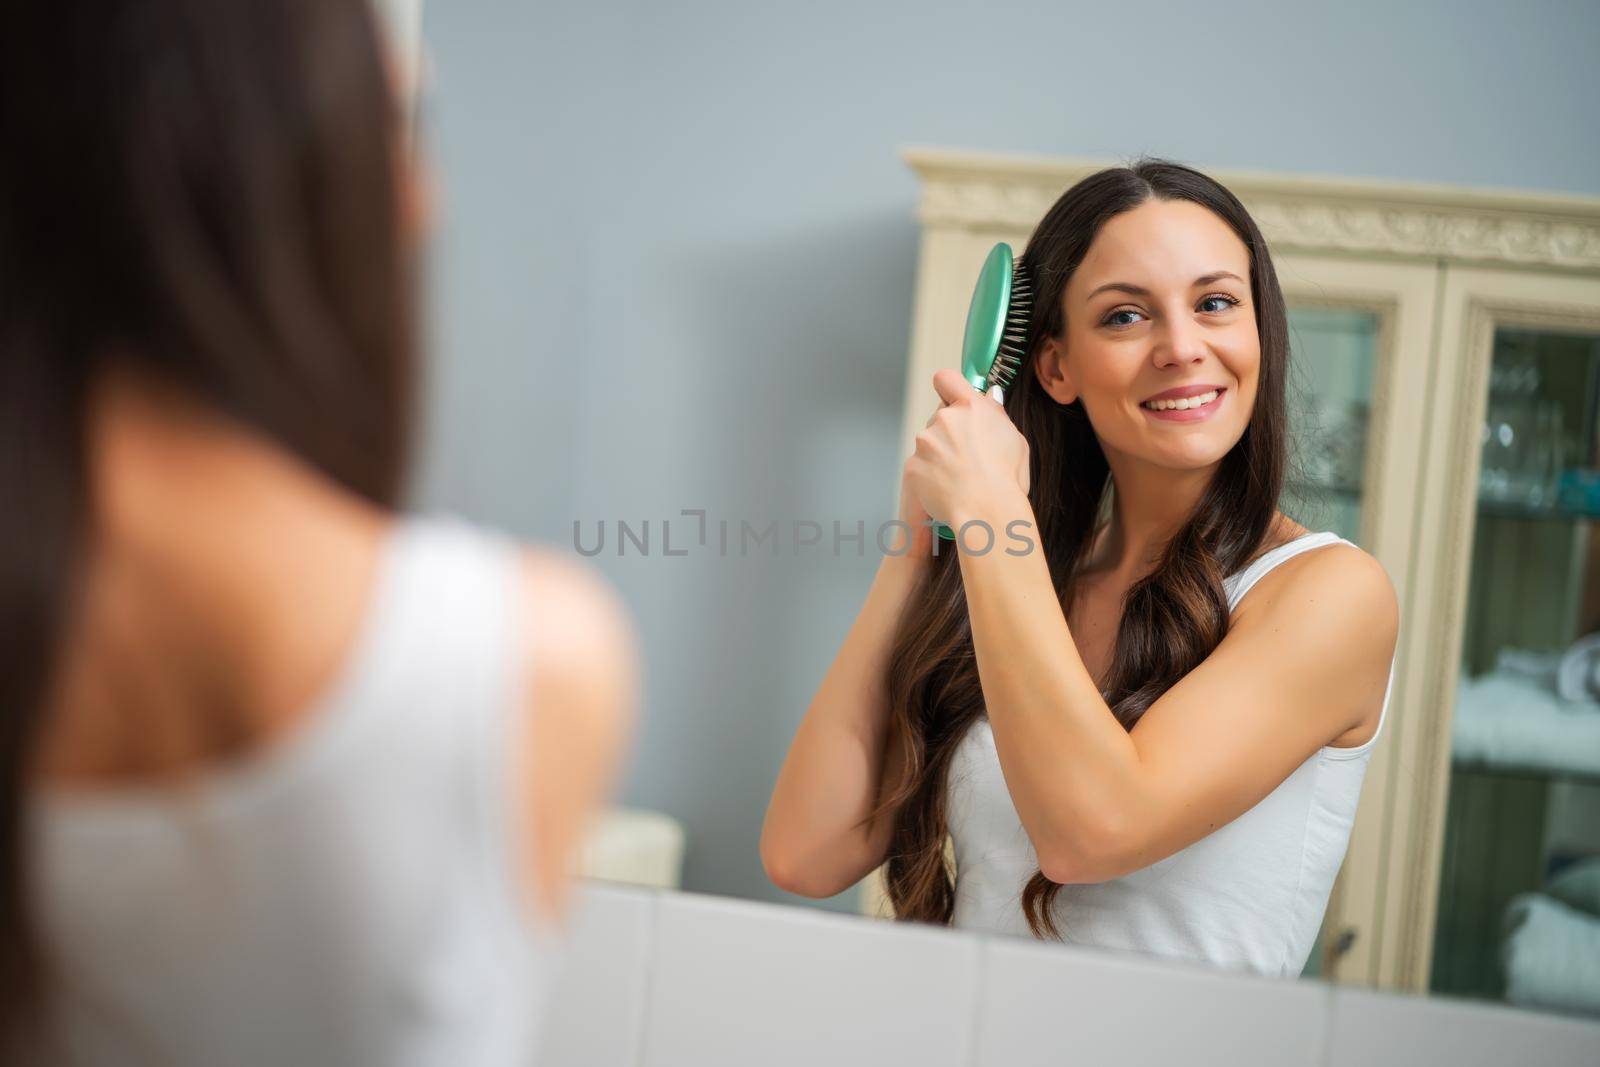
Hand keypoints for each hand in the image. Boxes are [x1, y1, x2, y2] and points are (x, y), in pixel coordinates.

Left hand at [902, 369, 1029, 532]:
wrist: (986, 512)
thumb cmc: (1006, 480)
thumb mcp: (1015, 440)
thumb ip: (997, 415)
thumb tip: (990, 398)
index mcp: (971, 408)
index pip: (946, 379)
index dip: (948, 387)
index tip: (953, 397)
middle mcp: (944, 419)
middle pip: (940, 417)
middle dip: (950, 431)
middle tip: (968, 454)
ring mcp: (925, 443)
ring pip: (930, 443)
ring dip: (940, 454)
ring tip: (962, 477)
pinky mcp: (913, 465)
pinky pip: (921, 466)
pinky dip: (931, 475)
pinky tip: (949, 488)